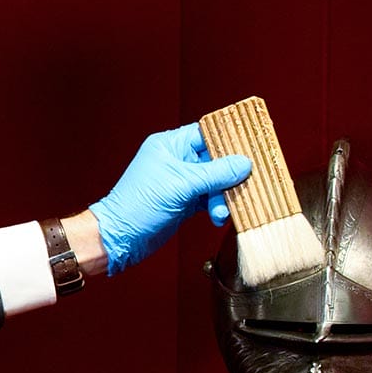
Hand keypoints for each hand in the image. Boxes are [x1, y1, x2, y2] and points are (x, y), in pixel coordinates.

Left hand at [88, 123, 252, 274]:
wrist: (120, 238)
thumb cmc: (138, 205)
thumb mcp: (182, 185)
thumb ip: (215, 173)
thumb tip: (244, 163)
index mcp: (169, 145)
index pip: (206, 133)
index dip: (229, 140)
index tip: (250, 147)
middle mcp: (176, 160)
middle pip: (215, 159)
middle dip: (229, 175)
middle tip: (243, 183)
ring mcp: (180, 182)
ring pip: (215, 182)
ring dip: (222, 196)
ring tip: (220, 211)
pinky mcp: (184, 202)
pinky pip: (209, 199)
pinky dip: (216, 207)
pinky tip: (219, 216)